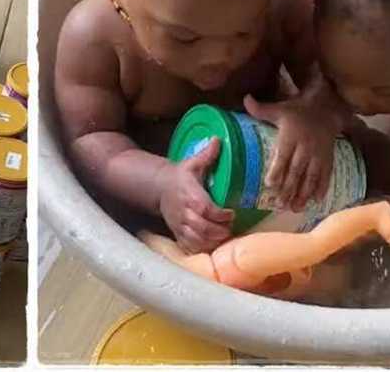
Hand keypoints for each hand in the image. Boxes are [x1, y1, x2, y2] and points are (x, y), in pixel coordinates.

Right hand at [159, 137, 234, 253]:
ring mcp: (179, 225)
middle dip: (220, 231)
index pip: (206, 209)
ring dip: (213, 242)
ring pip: (198, 241)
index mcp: (189, 194)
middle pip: (203, 229)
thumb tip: (218, 139)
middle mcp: (184, 212)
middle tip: (231, 227)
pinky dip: (202, 249)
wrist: (158, 187)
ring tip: (224, 236)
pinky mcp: (177, 233)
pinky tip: (212, 244)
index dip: (220, 214)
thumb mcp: (192, 163)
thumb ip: (207, 155)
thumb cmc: (179, 176)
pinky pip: (189, 248)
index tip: (231, 213)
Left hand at [244, 94, 337, 211]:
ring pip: (311, 176)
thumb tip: (244, 98)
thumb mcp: (279, 108)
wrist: (327, 108)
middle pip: (297, 170)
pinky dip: (321, 188)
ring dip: (304, 194)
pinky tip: (315, 201)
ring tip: (295, 208)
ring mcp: (318, 154)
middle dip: (289, 189)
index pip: (283, 154)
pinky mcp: (328, 159)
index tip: (270, 184)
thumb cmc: (297, 110)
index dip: (277, 169)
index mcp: (291, 135)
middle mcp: (305, 146)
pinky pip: (326, 175)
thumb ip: (260, 109)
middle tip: (279, 204)